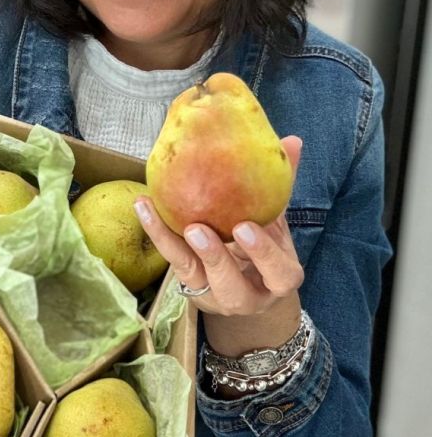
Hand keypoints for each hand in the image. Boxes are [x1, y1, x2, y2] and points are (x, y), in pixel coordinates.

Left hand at [134, 136, 304, 356]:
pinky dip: (157, 232)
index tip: (245, 226)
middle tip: (197, 229)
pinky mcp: (187, 285)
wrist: (250, 286)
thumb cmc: (266, 249)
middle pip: (232, 289)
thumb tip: (293, 141)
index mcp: (277, 280)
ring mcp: (213, 294)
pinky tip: (143, 205)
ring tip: (154, 211)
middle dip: (214, 259)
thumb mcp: (277, 222)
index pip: (280, 274)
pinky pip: (170, 260)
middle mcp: (246, 295)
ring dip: (171, 243)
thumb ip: (282, 185)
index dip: (264, 254)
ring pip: (192, 276)